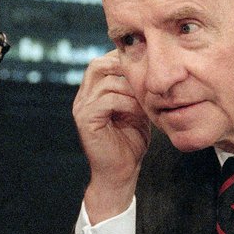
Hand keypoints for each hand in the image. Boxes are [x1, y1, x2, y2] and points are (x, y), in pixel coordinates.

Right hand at [73, 50, 150, 222]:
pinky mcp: (85, 120)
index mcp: (93, 92)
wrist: (121, 173)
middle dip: (123, 67)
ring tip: (146, 100)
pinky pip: (107, 100)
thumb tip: (151, 68)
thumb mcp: (136, 110)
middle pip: (97, 65)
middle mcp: (83, 97)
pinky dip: (127, 103)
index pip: (103, 62)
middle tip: (145, 77)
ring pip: (106, 82)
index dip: (123, 59)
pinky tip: (139, 112)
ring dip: (130, 88)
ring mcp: (82, 108)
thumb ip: (136, 90)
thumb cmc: (130, 142)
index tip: (147, 66)